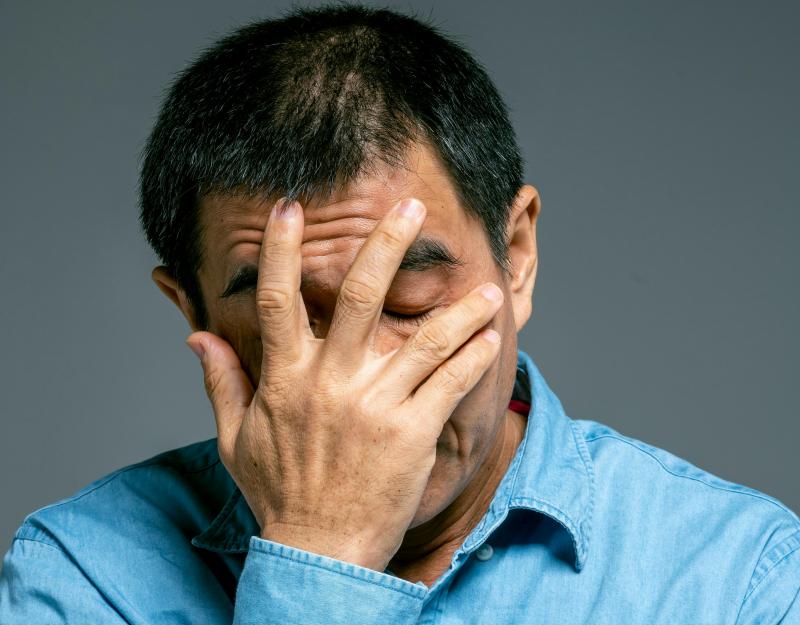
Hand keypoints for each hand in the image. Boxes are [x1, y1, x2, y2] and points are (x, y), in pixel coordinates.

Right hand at [187, 197, 503, 571]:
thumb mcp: (236, 440)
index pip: (278, 301)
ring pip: (424, 342)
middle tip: (410, 208)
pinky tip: (491, 337)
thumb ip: (221, 383)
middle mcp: (331, 384)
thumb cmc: (279, 495)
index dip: (281, 250)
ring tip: (487, 286)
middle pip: (360, 298)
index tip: (290, 207)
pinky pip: (449, 384)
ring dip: (458, 310)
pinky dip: (472, 358)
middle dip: (385, 245)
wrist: (319, 554)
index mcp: (286, 380)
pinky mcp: (412, 434)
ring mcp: (375, 407)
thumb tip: (198, 338)